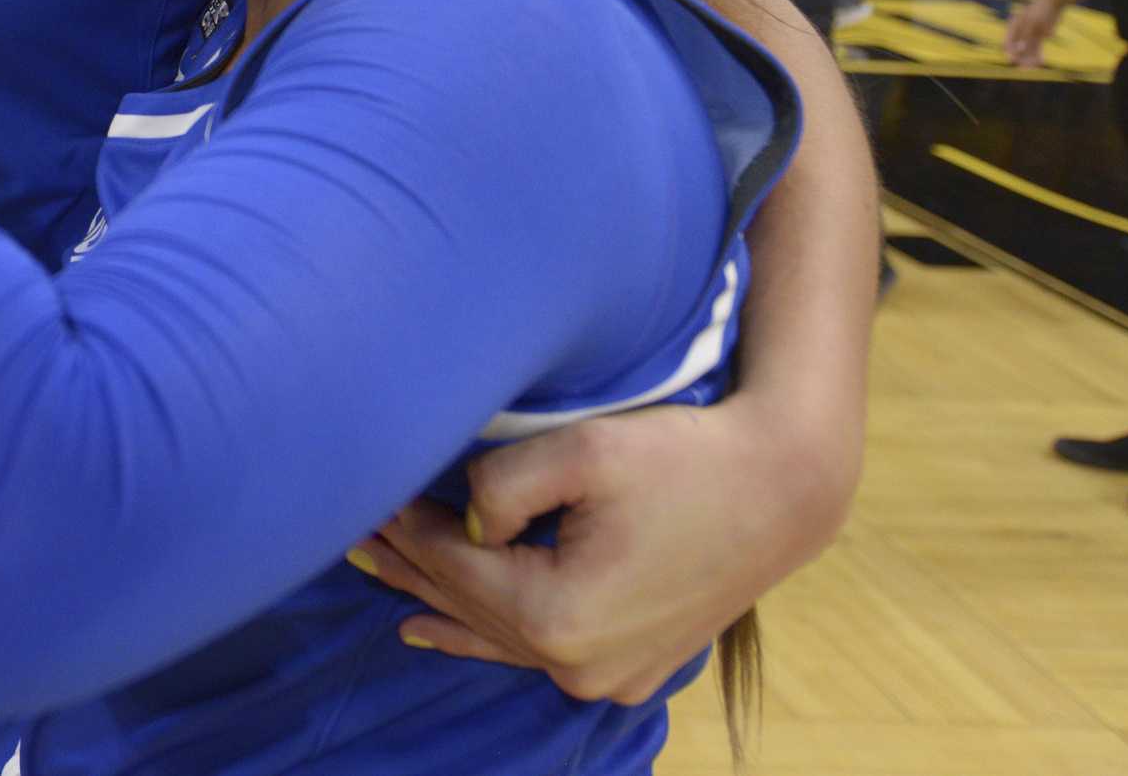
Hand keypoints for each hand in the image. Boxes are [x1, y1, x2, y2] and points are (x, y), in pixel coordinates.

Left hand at [354, 397, 846, 704]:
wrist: (783, 489)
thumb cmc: (684, 458)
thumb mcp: (581, 450)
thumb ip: (499, 485)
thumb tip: (462, 519)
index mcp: (558, 615)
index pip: (452, 564)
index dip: (400, 525)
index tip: (358, 489)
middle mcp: (578, 665)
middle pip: (467, 604)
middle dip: (406, 560)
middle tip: (344, 525)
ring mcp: (607, 677)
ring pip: (496, 633)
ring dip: (435, 598)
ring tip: (370, 569)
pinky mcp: (630, 670)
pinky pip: (534, 651)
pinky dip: (483, 632)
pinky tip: (433, 629)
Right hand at [1003, 0, 1058, 67]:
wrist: (1054, 2)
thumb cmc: (1040, 11)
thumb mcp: (1032, 24)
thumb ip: (1026, 38)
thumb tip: (1019, 51)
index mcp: (1013, 27)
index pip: (1008, 42)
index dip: (1009, 52)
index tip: (1012, 61)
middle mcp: (1020, 32)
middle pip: (1018, 49)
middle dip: (1021, 59)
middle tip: (1024, 69)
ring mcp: (1030, 34)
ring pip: (1028, 50)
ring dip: (1030, 59)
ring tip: (1034, 68)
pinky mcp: (1040, 36)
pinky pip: (1037, 48)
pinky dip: (1038, 55)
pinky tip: (1041, 62)